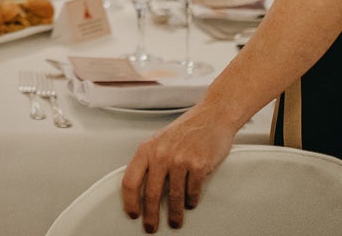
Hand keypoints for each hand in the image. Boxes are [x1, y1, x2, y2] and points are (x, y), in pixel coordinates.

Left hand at [121, 102, 236, 231]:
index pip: (130, 180)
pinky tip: (190, 203)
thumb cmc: (186, 129)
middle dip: (150, 215)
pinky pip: (192, 192)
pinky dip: (191, 201)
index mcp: (147, 149)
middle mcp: (161, 154)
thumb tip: (141, 188)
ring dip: (174, 213)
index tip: (133, 213)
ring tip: (174, 221)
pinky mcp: (198, 165)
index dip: (129, 201)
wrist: (212, 116)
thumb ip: (151, 161)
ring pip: (174, 196)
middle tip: (151, 226)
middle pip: (151, 193)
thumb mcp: (160, 141)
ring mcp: (180, 159)